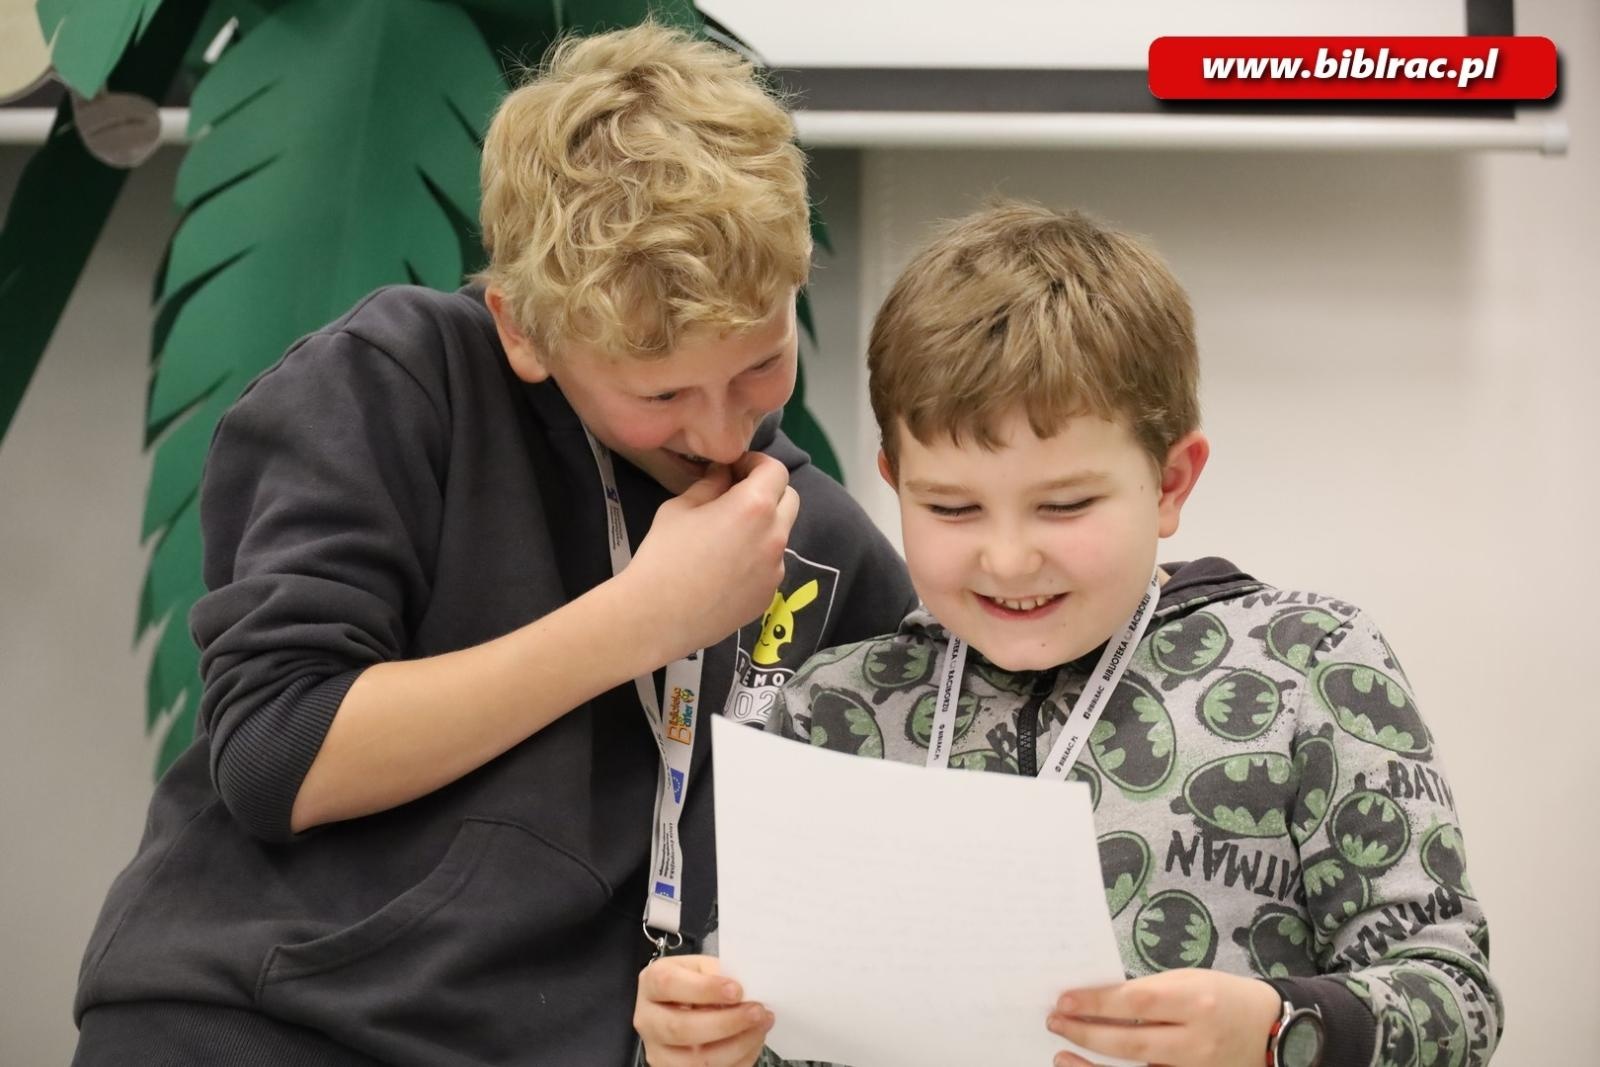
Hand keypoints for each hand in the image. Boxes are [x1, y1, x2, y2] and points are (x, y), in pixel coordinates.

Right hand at [626, 453, 798, 659]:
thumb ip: (711, 485)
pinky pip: (770, 566)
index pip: (776, 470)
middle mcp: (775, 536)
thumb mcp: (680, 507)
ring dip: (762, 527)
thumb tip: (724, 475)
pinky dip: (756, 559)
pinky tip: (724, 572)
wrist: (657, 616)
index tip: (736, 470)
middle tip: (736, 498)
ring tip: (726, 540)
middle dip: (768, 492)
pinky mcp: (768, 596)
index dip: (757, 464)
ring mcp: (776, 569)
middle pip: (790, 500)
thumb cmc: (664, 555)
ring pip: (779, 535)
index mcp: (755, 507)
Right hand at [634, 955, 774, 1066]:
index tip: (737, 990)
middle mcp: (648, 1020)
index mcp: (652, 983)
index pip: (670, 984)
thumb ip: (718, 974)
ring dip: (736, 1045)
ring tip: (761, 1027)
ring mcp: (658, 1051)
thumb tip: (747, 992)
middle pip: (680, 1028)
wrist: (687, 1004)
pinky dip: (738, 1060)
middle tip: (757, 1012)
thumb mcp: (703, 967)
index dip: (704, 989)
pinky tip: (753, 1043)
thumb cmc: (696, 981)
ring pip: (694, 1060)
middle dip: (726, 1023)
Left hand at [1045, 970, 1280, 1066]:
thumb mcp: (1189, 981)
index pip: (1135, 1004)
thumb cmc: (1223, 997)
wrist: (1275, 1031)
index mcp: (1196, 1002)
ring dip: (1092, 1066)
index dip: (1094, 1003)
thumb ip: (1148, 993)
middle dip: (1085, 1034)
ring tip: (1062, 1054)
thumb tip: (1097, 1001)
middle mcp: (1197, 1042)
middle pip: (1130, 1043)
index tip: (1063, 1000)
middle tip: (1054, 1022)